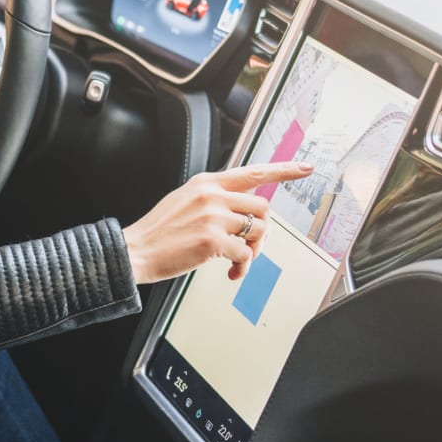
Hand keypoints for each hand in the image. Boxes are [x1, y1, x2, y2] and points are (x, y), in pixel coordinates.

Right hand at [123, 162, 313, 284]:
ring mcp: (213, 216)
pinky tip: (229, 274)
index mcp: (207, 182)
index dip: (284, 170)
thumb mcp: (185, 200)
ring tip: (238, 261)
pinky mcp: (212, 240)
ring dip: (254, 251)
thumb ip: (213, 198)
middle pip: (263, 208)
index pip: (254, 172)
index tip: (305, 168)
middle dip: (263, 232)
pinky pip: (245, 255)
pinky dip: (242, 268)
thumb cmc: (159, 232)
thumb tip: (242, 209)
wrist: (136, 251)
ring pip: (258, 231)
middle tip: (251, 247)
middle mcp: (212, 195)